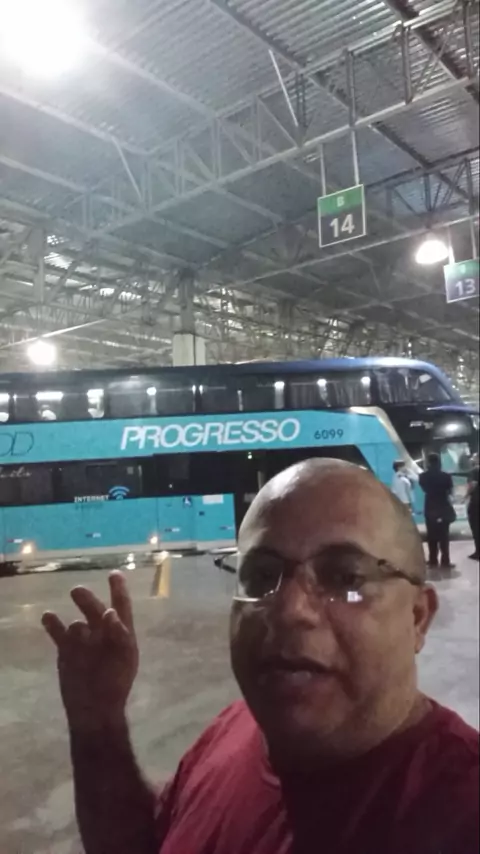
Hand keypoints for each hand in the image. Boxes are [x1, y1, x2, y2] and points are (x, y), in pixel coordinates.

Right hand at [42, 571, 138, 731]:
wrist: (94, 709)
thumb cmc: (115, 684)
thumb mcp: (124, 657)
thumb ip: (118, 633)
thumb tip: (110, 611)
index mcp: (121, 633)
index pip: (121, 605)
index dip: (118, 589)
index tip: (113, 574)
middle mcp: (102, 633)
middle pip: (95, 610)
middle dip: (87, 600)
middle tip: (76, 592)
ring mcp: (83, 641)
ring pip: (77, 624)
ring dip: (75, 625)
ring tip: (75, 636)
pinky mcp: (66, 650)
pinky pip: (58, 632)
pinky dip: (52, 623)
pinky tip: (48, 616)